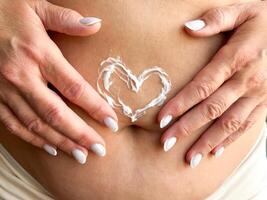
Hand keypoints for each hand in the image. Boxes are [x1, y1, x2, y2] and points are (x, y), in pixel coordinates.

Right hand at [0, 0, 117, 163]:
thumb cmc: (5, 9)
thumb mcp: (36, 6)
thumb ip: (67, 19)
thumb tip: (96, 24)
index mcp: (38, 53)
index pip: (74, 88)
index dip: (95, 108)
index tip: (111, 123)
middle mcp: (22, 76)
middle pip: (56, 114)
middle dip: (80, 135)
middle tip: (99, 151)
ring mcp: (5, 90)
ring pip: (36, 124)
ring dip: (60, 142)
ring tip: (80, 156)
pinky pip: (13, 124)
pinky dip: (32, 139)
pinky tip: (50, 147)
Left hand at [158, 1, 266, 167]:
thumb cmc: (265, 19)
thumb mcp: (242, 10)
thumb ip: (216, 19)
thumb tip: (187, 28)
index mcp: (237, 58)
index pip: (202, 86)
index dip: (180, 104)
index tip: (161, 120)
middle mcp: (247, 80)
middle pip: (211, 109)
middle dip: (187, 128)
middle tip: (166, 143)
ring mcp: (259, 94)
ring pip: (229, 123)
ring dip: (207, 142)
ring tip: (189, 158)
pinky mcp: (266, 102)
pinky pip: (247, 125)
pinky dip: (230, 139)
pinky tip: (215, 151)